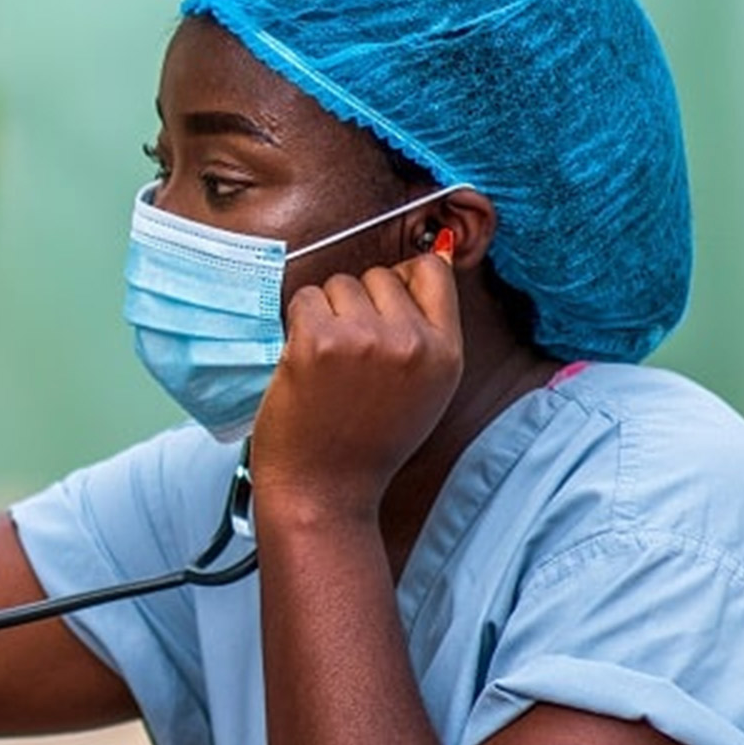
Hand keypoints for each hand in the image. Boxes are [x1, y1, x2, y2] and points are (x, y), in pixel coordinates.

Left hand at [251, 244, 462, 518]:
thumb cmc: (367, 443)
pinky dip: (298, 323)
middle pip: (380, 275)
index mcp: (445, 354)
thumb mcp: (425, 390)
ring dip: (326, 313)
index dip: (402, 280)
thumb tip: (441, 253)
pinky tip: (304, 362)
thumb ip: (431, 329)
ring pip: (339, 284)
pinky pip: (305, 299)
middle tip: (349, 356)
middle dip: (359, 304)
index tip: (383, 306)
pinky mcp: (318, 341)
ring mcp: (363, 339)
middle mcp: (410, 342)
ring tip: (328, 364)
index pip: (432, 270)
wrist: (324, 491)